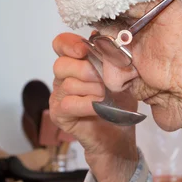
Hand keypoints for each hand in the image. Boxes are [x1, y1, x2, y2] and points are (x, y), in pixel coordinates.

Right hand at [50, 33, 138, 181]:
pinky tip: (99, 106)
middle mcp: (63, 79)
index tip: (84, 49)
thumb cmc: (118, 107)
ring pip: (66, 84)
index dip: (69, 44)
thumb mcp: (122, 79)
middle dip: (85, 69)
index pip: (61, 45)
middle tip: (104, 79)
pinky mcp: (59, 115)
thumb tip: (111, 41)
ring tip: (106, 96)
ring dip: (91, 88)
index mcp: (75, 65)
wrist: (118, 140)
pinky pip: (68, 104)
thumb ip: (114, 60)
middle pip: (61, 64)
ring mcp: (59, 97)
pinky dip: (86, 104)